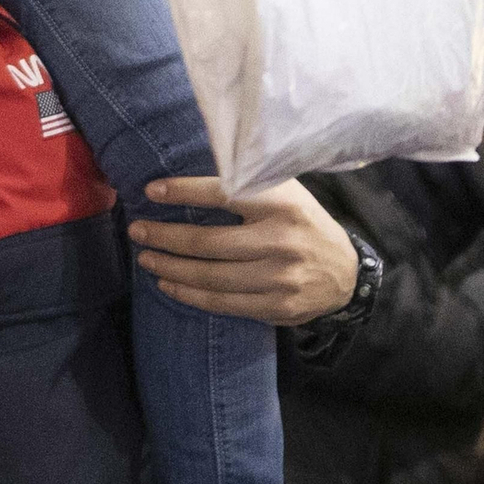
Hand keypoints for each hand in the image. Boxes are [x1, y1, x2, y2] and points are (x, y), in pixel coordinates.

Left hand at [128, 175, 357, 324]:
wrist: (345, 273)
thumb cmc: (302, 224)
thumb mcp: (286, 192)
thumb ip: (248, 183)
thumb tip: (190, 177)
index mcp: (282, 203)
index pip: (224, 193)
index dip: (184, 192)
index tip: (151, 191)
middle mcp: (281, 240)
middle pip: (209, 243)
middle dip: (165, 237)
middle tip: (137, 232)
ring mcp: (279, 278)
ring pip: (211, 277)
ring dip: (171, 268)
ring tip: (146, 259)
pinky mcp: (276, 306)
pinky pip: (223, 304)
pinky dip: (190, 295)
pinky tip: (169, 285)